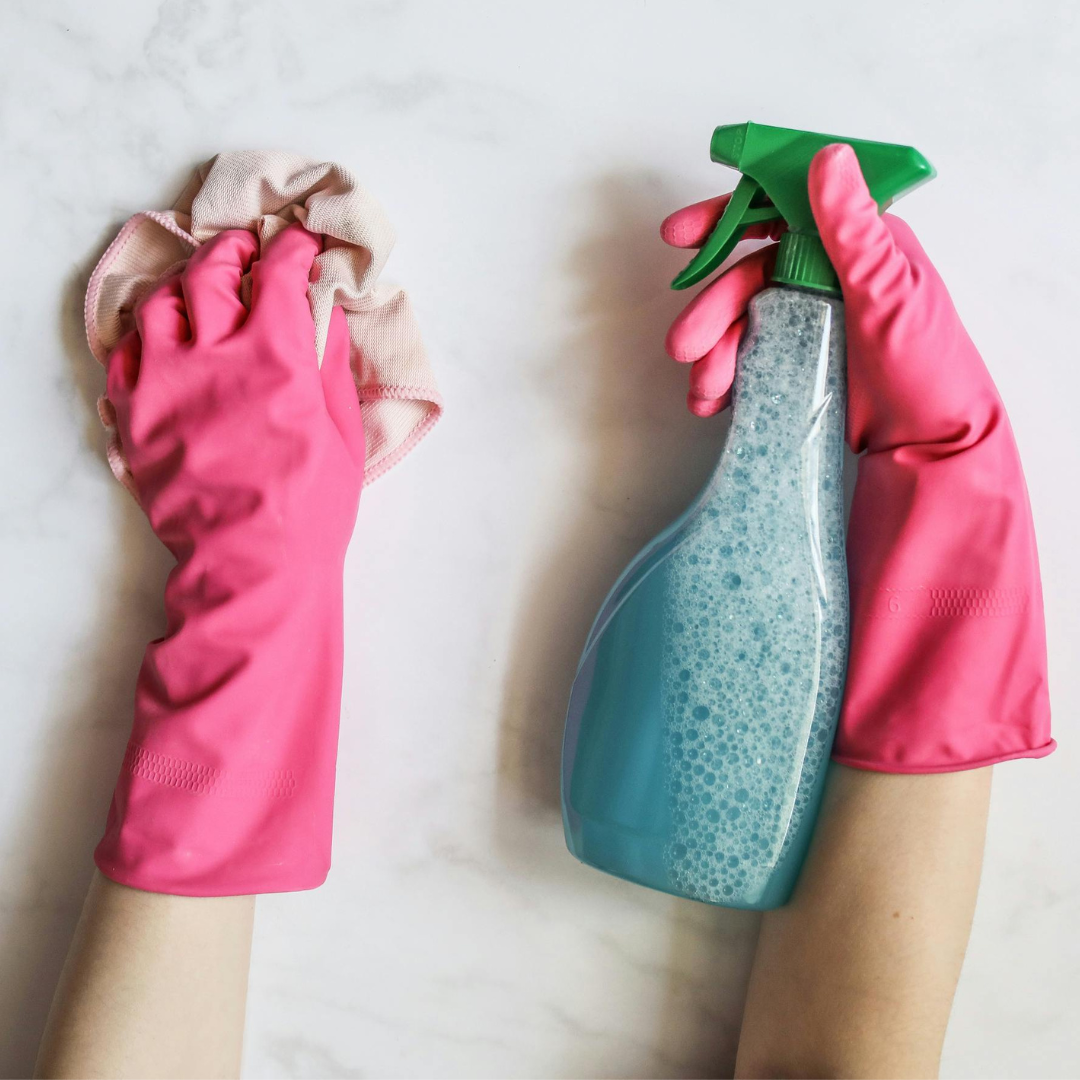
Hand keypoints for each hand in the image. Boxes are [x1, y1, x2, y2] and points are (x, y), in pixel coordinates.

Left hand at [96, 224, 364, 894]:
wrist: (254, 566)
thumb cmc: (313, 507)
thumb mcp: (341, 433)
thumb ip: (329, 364)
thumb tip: (324, 315)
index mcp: (277, 354)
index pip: (282, 274)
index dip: (295, 250)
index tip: (302, 246)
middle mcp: (216, 353)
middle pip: (214, 272)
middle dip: (233, 249)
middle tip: (245, 247)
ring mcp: (167, 382)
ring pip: (162, 303)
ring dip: (183, 285)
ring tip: (196, 287)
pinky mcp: (135, 414)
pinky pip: (125, 354)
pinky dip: (142, 335)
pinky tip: (158, 337)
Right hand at [661, 145, 1051, 771]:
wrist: (944, 523)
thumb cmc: (935, 421)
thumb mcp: (901, 323)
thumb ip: (861, 246)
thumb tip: (827, 161)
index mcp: (882, 275)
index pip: (804, 219)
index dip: (741, 217)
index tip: (685, 236)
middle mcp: (854, 309)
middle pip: (766, 273)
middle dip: (715, 297)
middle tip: (685, 337)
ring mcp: (829, 356)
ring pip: (750, 324)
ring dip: (713, 342)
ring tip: (698, 383)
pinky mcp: (807, 402)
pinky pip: (752, 370)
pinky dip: (724, 378)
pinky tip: (712, 403)